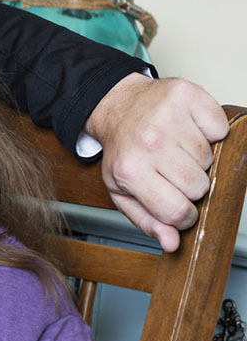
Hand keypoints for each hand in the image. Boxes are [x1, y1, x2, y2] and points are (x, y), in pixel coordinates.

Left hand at [85, 74, 228, 251]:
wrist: (119, 108)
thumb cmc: (124, 151)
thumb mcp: (122, 191)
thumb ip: (147, 220)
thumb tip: (173, 243)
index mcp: (130, 170)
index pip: (179, 211)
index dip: (184, 215)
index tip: (177, 204)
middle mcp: (148, 142)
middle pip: (199, 186)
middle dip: (190, 184)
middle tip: (171, 170)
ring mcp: (167, 117)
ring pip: (211, 159)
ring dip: (198, 158)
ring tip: (177, 149)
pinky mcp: (186, 96)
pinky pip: (221, 128)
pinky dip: (211, 132)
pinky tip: (188, 130)